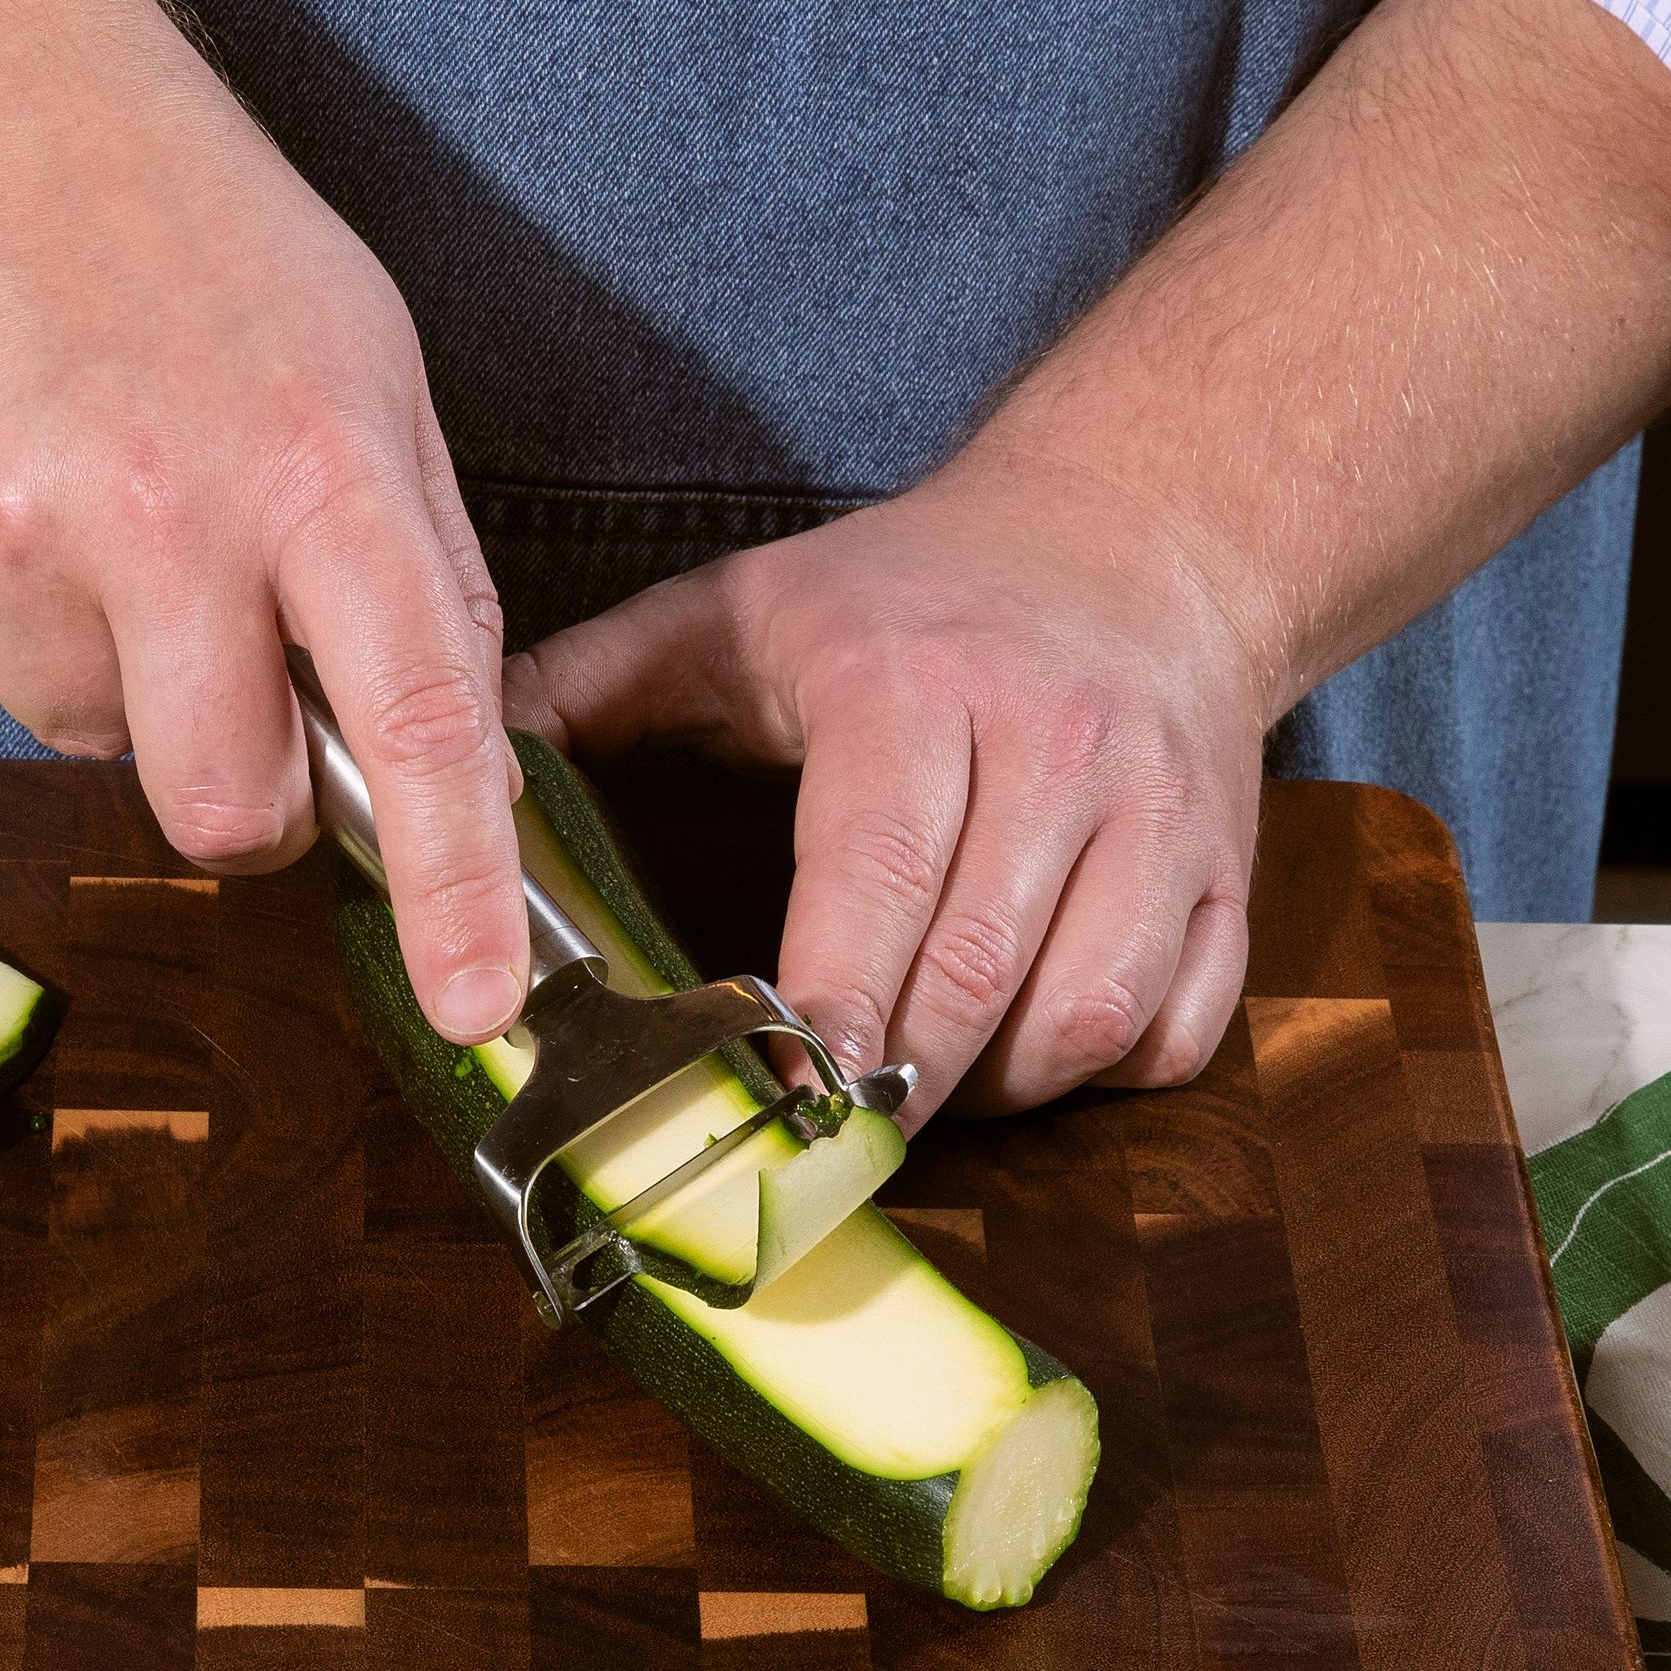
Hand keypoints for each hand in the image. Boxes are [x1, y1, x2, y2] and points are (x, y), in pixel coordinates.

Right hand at [0, 0, 529, 1040]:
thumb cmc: (196, 241)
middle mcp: (173, 510)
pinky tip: (2, 473)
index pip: (418, 722)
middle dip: (230, 786)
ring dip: (99, 661)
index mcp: (326, 467)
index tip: (480, 1012)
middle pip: (220, 803)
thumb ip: (414, 570)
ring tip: (90, 489)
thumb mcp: (366, 368)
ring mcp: (16, 531)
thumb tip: (449, 767)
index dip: (453, 886)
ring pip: (82, 737)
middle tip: (212, 663)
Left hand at [507, 446, 1278, 1125]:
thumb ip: (588, 690)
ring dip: (992, 1091)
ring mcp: (1164, 815)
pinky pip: (1177, 1027)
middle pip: (977, 974)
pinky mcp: (1231, 870)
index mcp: (916, 688)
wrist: (1145, 534)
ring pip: (1088, 1015)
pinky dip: (1102, 1072)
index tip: (780, 1090)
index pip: (876, 878)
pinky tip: (1024, 1054)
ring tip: (912, 1093)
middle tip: (817, 1135)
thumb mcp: (741, 610)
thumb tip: (439, 774)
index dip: (829, 1009)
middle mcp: (1057, 747)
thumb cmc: (913, 595)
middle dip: (891, 1084)